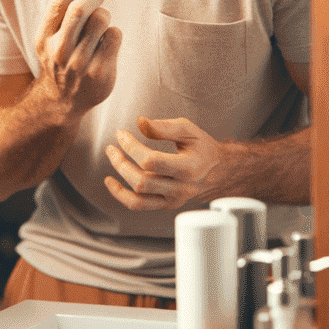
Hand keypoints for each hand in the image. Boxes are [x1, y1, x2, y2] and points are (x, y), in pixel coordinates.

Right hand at [34, 0, 121, 117]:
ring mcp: (80, 63)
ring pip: (100, 20)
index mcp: (44, 38)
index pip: (57, 5)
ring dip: (104, 15)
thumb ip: (60, 14)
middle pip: (79, 9)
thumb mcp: (49, 38)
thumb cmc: (61, 59)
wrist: (62, 100)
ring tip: (100, 25)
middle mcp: (59, 51)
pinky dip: (113, 33)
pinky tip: (106, 42)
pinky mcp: (100, 72)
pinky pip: (115, 35)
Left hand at [104, 116, 221, 209]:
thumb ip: (164, 126)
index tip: (121, 134)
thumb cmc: (202, 147)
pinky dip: (121, 195)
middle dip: (120, 162)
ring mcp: (174, 200)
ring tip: (112, 157)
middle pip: (141, 180)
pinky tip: (110, 182)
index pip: (151, 161)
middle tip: (112, 146)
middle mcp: (182, 188)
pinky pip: (139, 205)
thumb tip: (140, 123)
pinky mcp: (166, 205)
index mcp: (189, 167)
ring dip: (118, 177)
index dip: (131, 147)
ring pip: (138, 197)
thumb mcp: (188, 130)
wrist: (218, 170)